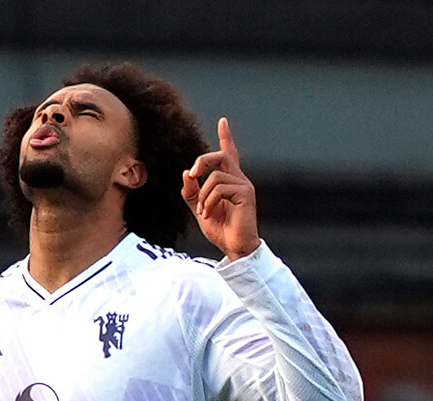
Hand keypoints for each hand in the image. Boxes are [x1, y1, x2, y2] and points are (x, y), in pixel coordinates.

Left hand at [181, 118, 259, 259]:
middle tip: (192, 174)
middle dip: (203, 161)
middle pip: (220, 156)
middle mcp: (239, 179)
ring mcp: (244, 186)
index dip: (226, 137)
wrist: (234, 247)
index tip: (222, 121)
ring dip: (202, 195)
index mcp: (229, 181)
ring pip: (215, 177)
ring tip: (202, 211)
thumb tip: (186, 173)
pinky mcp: (246, 194)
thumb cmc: (221, 229)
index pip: (228, 154)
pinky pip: (220, 189)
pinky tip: (208, 214)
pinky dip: (208, 202)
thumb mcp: (199, 208)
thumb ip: (191, 192)